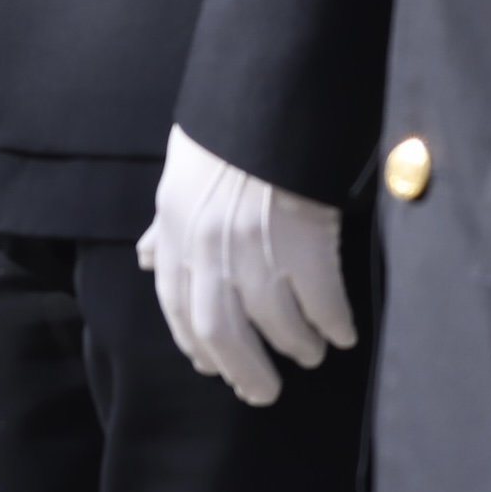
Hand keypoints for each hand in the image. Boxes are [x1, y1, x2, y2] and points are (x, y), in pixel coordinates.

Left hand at [132, 125, 358, 406]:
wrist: (271, 99)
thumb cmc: (226, 135)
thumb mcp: (180, 178)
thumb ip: (167, 226)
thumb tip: (148, 257)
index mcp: (178, 234)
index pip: (178, 308)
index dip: (196, 345)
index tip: (213, 368)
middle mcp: (211, 251)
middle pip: (223, 334)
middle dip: (244, 370)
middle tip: (263, 392)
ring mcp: (258, 252)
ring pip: (276, 325)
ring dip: (295, 347)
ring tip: (310, 355)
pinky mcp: (305, 246)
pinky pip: (322, 305)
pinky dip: (333, 325)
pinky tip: (342, 334)